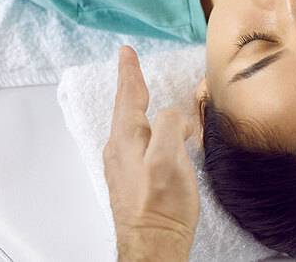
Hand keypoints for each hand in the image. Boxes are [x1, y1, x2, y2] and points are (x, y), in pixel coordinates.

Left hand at [103, 46, 199, 261]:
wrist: (153, 245)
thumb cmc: (161, 207)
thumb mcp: (168, 158)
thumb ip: (169, 127)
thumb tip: (174, 114)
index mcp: (128, 139)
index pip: (128, 96)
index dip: (130, 73)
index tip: (126, 53)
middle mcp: (121, 150)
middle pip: (126, 108)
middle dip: (130, 85)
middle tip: (131, 67)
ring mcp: (125, 166)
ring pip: (131, 125)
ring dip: (136, 105)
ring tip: (140, 93)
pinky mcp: (135, 180)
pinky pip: (138, 142)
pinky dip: (146, 127)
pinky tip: (154, 134)